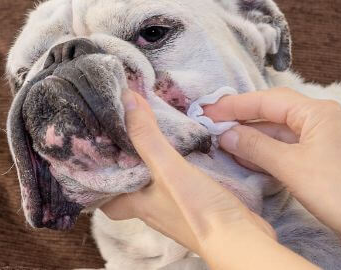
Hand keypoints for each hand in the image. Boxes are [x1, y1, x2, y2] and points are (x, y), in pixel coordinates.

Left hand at [99, 89, 275, 255]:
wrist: (241, 240)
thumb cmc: (199, 212)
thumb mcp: (168, 168)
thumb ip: (147, 136)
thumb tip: (127, 99)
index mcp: (138, 205)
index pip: (106, 199)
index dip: (100, 181)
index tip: (99, 156)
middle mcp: (154, 211)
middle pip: (132, 189)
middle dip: (130, 167)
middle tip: (129, 138)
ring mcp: (178, 212)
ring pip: (158, 187)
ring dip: (156, 166)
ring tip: (155, 137)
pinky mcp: (200, 209)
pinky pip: (182, 187)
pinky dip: (180, 170)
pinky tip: (189, 154)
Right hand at [203, 88, 340, 246]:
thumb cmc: (335, 190)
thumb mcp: (288, 166)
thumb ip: (254, 146)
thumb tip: (226, 134)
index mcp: (318, 111)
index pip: (268, 100)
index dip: (235, 105)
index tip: (209, 110)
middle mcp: (322, 117)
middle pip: (273, 111)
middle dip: (242, 119)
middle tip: (211, 123)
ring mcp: (323, 137)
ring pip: (279, 130)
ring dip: (252, 137)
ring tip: (223, 142)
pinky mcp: (322, 156)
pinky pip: (287, 146)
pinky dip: (266, 151)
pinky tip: (245, 157)